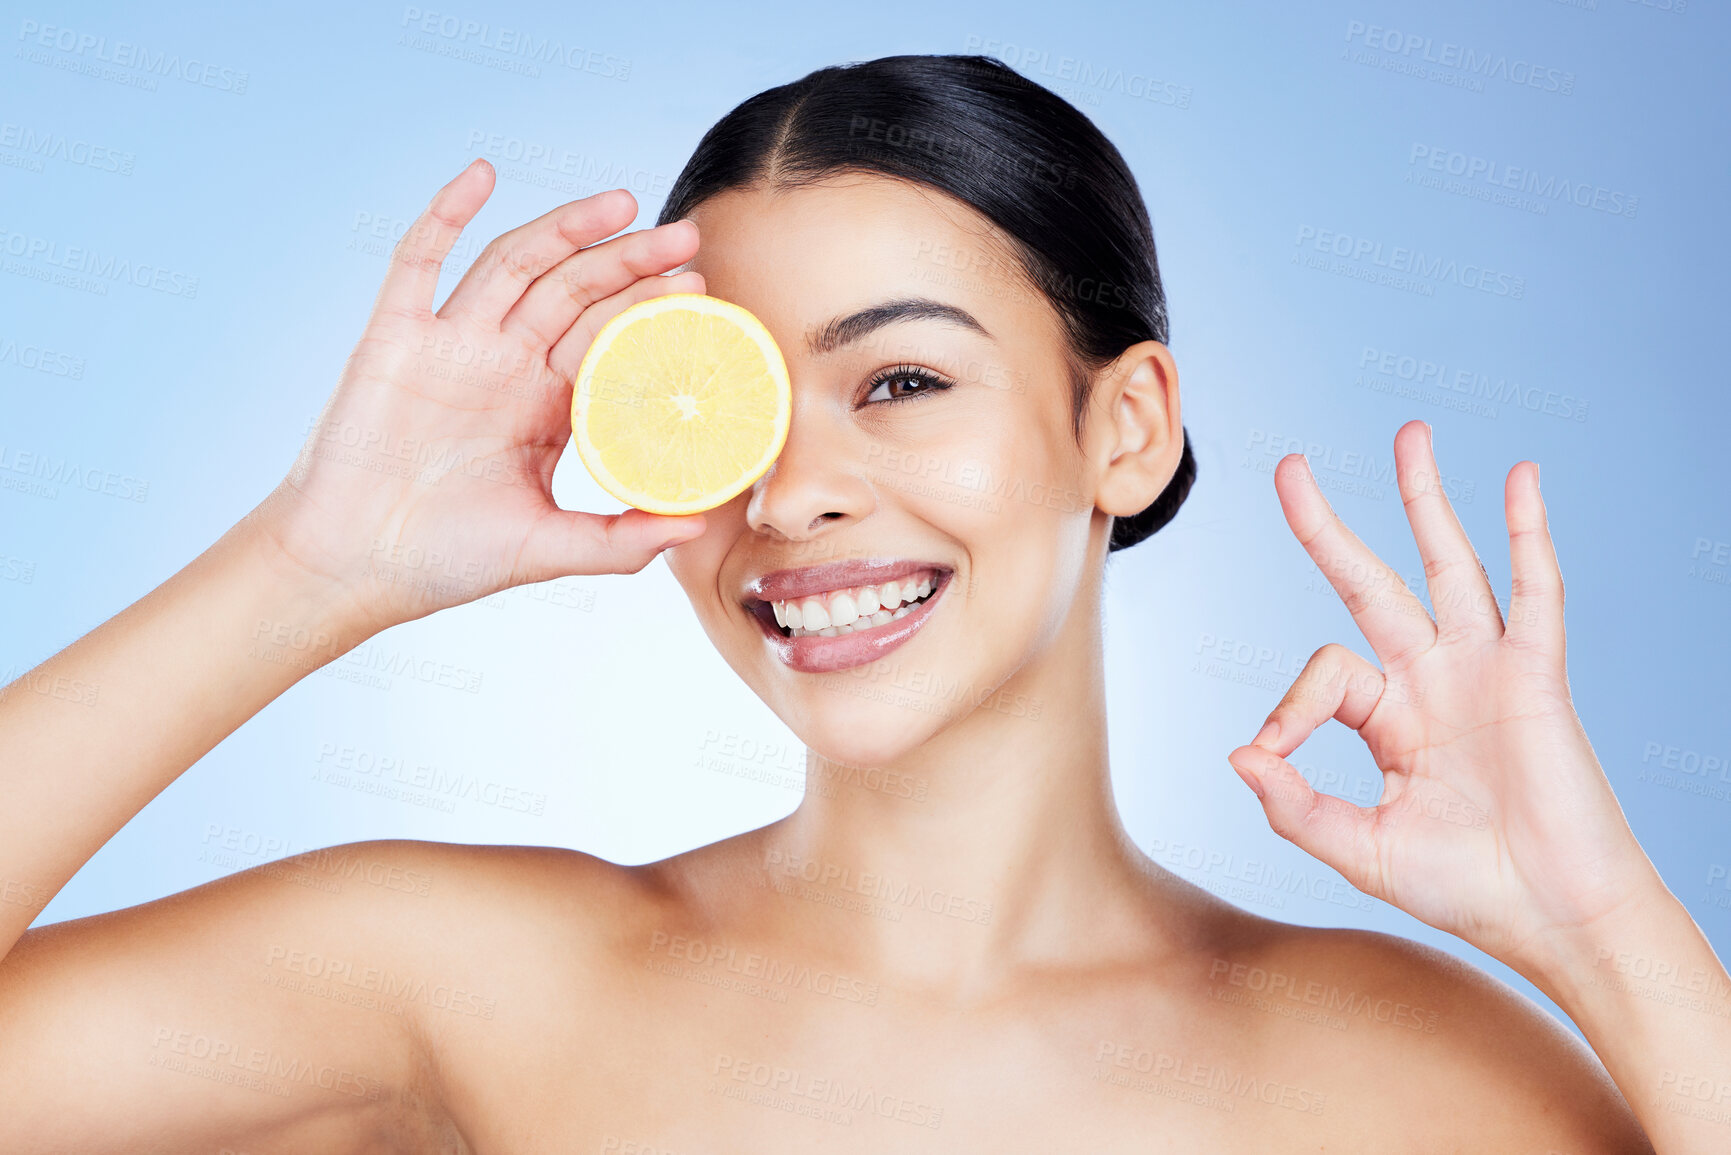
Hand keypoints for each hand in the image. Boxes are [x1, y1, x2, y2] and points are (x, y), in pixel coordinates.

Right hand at [249, 158, 710, 635]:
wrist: (354, 567)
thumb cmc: (446, 559)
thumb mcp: (548, 548)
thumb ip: (621, 540)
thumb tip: (696, 527)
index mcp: (544, 403)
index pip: (607, 336)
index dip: (649, 308)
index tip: (700, 289)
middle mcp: (502, 362)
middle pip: (574, 290)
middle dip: (629, 260)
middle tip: (685, 238)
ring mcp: (449, 344)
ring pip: (515, 264)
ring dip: (565, 228)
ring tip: (621, 202)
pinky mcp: (393, 337)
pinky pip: (417, 260)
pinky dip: (445, 214)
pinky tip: (481, 174)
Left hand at [1225, 419, 1660, 973]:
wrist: (1552, 919)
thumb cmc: (1464, 888)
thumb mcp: (1359, 848)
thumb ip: (1294, 805)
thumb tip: (1236, 755)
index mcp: (1387, 718)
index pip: (1321, 674)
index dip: (1285, 708)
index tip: (1269, 756)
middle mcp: (1431, 680)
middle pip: (1369, 583)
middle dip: (1327, 528)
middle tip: (1290, 466)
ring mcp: (1483, 670)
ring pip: (1447, 565)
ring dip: (1426, 499)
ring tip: (1408, 434)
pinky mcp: (1536, 675)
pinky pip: (1534, 591)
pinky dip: (1527, 533)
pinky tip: (1518, 478)